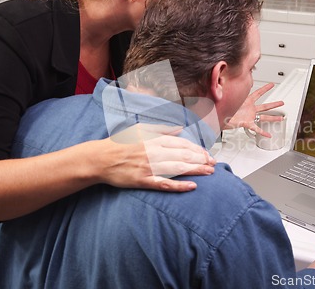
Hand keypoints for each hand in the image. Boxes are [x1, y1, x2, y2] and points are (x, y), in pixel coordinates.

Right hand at [94, 124, 215, 191]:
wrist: (101, 158)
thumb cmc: (120, 143)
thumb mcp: (141, 129)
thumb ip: (161, 129)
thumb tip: (179, 128)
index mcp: (154, 139)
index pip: (182, 144)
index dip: (198, 149)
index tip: (208, 154)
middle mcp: (154, 151)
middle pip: (183, 155)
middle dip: (201, 159)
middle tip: (214, 164)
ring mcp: (149, 166)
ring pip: (178, 168)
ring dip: (196, 170)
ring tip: (209, 172)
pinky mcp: (143, 180)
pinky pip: (164, 183)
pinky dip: (179, 185)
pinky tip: (192, 187)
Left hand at [225, 83, 283, 136]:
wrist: (218, 118)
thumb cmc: (223, 108)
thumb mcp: (229, 98)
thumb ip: (231, 90)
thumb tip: (227, 80)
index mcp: (246, 101)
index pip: (258, 93)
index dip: (265, 88)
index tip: (271, 85)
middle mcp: (250, 109)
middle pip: (265, 106)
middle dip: (274, 105)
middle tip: (281, 103)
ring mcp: (249, 116)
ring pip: (264, 117)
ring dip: (273, 118)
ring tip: (281, 118)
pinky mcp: (247, 123)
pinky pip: (257, 128)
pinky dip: (263, 132)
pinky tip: (268, 135)